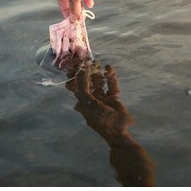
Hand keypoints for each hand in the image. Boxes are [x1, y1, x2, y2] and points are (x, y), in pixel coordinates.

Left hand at [65, 62, 154, 185]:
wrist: (118, 130)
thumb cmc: (100, 119)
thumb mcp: (88, 104)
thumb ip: (83, 88)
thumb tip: (79, 73)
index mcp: (83, 103)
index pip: (76, 88)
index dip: (74, 78)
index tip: (73, 66)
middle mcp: (92, 100)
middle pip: (88, 84)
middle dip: (86, 73)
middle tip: (85, 61)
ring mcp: (103, 99)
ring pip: (100, 84)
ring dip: (98, 74)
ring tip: (97, 62)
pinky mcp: (114, 99)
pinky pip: (111, 86)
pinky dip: (111, 78)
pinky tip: (109, 68)